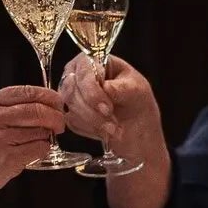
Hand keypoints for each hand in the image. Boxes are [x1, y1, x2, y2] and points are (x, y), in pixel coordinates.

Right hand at [0, 86, 64, 207]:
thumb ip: (4, 109)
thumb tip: (43, 104)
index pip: (26, 91)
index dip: (48, 97)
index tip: (57, 103)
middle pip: (38, 109)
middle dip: (56, 117)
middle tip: (60, 124)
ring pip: (41, 130)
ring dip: (47, 137)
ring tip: (36, 142)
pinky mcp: (7, 158)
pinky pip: (39, 149)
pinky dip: (42, 151)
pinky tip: (31, 154)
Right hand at [59, 55, 171, 207]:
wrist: (136, 147)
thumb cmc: (142, 118)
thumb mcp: (139, 99)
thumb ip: (121, 89)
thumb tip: (105, 86)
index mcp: (103, 60)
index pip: (86, 64)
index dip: (93, 87)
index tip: (108, 108)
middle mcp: (84, 72)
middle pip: (72, 84)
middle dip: (91, 109)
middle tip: (111, 124)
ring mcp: (72, 94)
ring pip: (66, 104)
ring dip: (88, 122)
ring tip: (110, 132)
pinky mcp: (67, 114)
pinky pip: (65, 120)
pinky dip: (83, 129)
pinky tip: (100, 135)